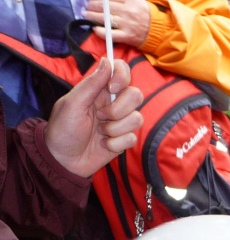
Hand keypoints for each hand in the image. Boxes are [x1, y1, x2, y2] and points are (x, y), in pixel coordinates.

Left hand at [44, 58, 142, 177]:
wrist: (64, 160)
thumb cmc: (63, 129)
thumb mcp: (73, 103)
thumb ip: (91, 83)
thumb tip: (107, 60)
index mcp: (100, 89)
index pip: (122, 71)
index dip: (122, 77)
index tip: (112, 88)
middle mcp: (113, 103)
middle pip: (136, 95)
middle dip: (119, 109)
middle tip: (100, 116)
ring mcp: (120, 122)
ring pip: (137, 119)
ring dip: (115, 129)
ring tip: (100, 132)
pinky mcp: (124, 140)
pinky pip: (132, 138)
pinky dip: (116, 144)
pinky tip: (104, 145)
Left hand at [83, 0, 150, 47]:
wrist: (159, 32)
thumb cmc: (147, 15)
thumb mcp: (138, 0)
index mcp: (131, 1)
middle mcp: (128, 11)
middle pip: (105, 6)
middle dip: (93, 5)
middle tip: (87, 6)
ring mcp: (127, 25)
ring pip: (105, 19)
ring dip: (92, 16)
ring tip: (86, 15)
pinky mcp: (127, 37)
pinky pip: (110, 34)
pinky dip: (100, 31)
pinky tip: (95, 28)